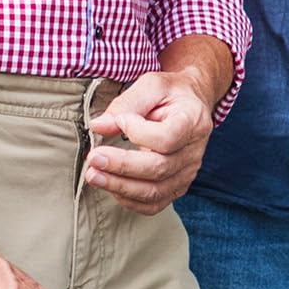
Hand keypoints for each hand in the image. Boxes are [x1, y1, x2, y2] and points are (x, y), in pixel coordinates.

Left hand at [84, 66, 215, 213]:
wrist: (190, 104)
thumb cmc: (170, 93)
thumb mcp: (150, 85)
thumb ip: (125, 104)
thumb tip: (99, 126)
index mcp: (192, 121)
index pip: (167, 138)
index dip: (139, 133)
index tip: (120, 121)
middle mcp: (194, 151)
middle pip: (159, 168)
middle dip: (121, 166)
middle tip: (93, 158)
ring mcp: (187, 173)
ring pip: (155, 191)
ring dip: (120, 187)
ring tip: (94, 175)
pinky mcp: (177, 186)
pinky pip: (154, 204)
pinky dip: (130, 200)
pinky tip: (111, 186)